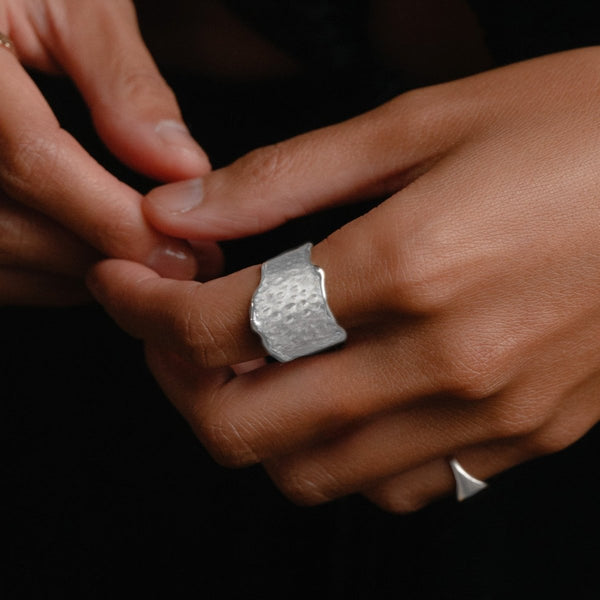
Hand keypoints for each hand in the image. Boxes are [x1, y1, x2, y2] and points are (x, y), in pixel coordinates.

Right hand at [0, 0, 214, 305]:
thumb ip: (123, 82)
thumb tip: (181, 165)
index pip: (30, 159)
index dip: (110, 216)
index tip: (176, 248)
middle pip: (6, 226)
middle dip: (100, 256)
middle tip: (176, 267)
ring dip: (73, 274)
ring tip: (142, 267)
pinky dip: (37, 273)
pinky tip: (87, 262)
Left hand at [89, 48, 599, 510]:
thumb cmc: (572, 128)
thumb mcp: (419, 123)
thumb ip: (282, 177)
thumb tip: (182, 211)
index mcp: (410, 266)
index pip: (226, 327)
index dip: (148, 311)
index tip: (125, 284)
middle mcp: (446, 361)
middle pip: (250, 428)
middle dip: (181, 384)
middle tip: (173, 334)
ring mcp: (488, 414)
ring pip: (315, 473)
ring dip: (255, 425)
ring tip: (250, 365)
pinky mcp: (523, 438)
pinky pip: (400, 487)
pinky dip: (341, 454)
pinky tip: (341, 396)